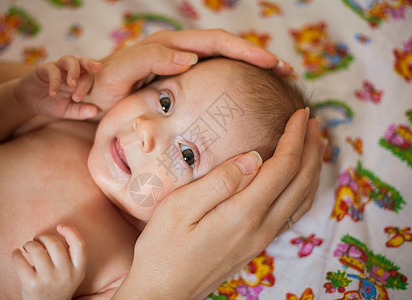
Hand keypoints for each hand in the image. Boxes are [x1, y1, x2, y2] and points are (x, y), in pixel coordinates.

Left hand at [11, 225, 86, 299]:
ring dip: (29, 244)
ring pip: (37, 249)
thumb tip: (58, 229)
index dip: (70, 232)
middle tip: (37, 239)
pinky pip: (20, 261)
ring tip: (27, 247)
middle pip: (54, 243)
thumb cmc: (57, 285)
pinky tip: (16, 254)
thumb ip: (70, 255)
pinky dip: (16, 254)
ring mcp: (49, 280)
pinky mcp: (32, 285)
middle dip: (43, 237)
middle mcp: (66, 275)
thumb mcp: (72, 273)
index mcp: (78, 271)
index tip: (60, 227)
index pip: (80, 245)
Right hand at [14, 55, 101, 119]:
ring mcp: (58, 68)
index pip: (90, 76)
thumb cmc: (52, 103)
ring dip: (74, 70)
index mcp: (79, 79)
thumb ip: (81, 111)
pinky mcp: (44, 69)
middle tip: (98, 68)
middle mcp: (70, 71)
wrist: (29, 101)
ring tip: (72, 84)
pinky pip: (52, 70)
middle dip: (91, 63)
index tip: (79, 99)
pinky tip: (53, 94)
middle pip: (83, 61)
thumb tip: (96, 111)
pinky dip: (54, 81)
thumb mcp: (67, 110)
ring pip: (69, 60)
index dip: (88, 85)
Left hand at [88, 29, 292, 116]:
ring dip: (248, 67)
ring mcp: (179, 62)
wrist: (89, 94)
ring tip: (275, 80)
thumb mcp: (121, 74)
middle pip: (227, 47)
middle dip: (257, 57)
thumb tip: (190, 58)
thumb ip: (150, 61)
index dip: (246, 51)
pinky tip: (244, 92)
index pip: (217, 42)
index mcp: (169, 47)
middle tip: (286, 71)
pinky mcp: (178, 76)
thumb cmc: (102, 88)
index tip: (272, 64)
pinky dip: (231, 79)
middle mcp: (178, 50)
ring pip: (222, 60)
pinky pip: (211, 73)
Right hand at [113, 109, 322, 299]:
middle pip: (300, 182)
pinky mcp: (255, 246)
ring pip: (301, 199)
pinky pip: (292, 213)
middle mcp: (261, 228)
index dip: (296, 138)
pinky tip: (298, 181)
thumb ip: (221, 181)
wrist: (162, 292)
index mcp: (243, 213)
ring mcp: (261, 240)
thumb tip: (255, 156)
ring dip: (312, 169)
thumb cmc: (163, 247)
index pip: (283, 167)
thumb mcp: (181, 208)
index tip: (301, 114)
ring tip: (316, 146)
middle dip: (311, 149)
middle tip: (314, 122)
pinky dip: (303, 190)